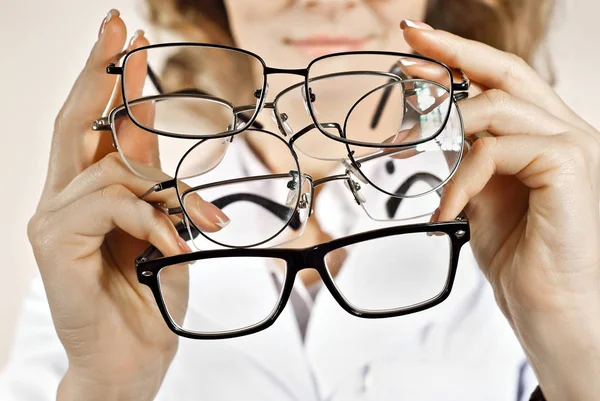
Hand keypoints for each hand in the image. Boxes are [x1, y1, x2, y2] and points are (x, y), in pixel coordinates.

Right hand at [27, 11, 223, 400]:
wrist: (131, 360)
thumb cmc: (149, 297)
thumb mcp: (164, 227)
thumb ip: (153, 182)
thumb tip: (153, 132)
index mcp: (92, 194)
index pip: (96, 124)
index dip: (109, 77)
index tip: (125, 33)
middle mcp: (64, 199)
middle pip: (77, 120)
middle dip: (101, 70)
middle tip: (119, 26)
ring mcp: (53, 220)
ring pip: (114, 170)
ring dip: (170, 193)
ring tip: (205, 225)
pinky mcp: (54, 243)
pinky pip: (111, 206)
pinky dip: (153, 222)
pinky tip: (174, 247)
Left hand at [401, 20, 599, 399]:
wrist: (552, 312)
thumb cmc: (521, 261)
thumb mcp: (482, 201)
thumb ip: (470, 164)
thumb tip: (440, 137)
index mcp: (543, 138)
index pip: (499, 83)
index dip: (457, 59)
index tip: (414, 50)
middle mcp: (564, 133)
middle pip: (506, 72)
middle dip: (452, 52)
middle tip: (408, 42)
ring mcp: (573, 146)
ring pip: (498, 107)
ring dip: (447, 132)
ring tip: (413, 161)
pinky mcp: (571, 165)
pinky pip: (498, 149)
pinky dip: (462, 176)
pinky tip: (447, 210)